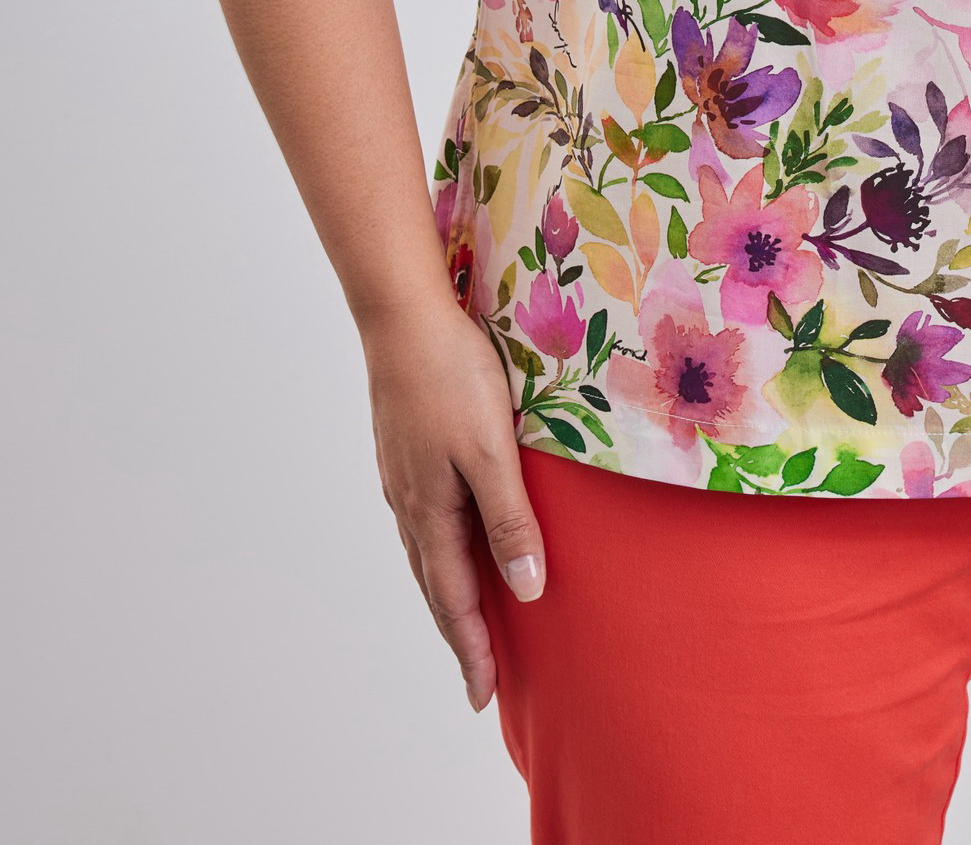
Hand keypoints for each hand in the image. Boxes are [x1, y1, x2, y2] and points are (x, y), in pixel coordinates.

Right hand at [360, 296, 546, 713]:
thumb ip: (509, 518)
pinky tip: (455, 540)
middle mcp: (410, 503)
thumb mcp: (491, 451)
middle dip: (459, 633)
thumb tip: (524, 589)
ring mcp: (403, 476)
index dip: (473, 648)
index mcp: (431, 511)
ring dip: (449, 593)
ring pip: (427, 553)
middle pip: (435, 585)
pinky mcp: (406, 449)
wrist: (402, 316)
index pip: (454, 599)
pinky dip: (442, 551)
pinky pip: (425, 520)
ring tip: (470, 621)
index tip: (485, 696)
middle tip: (480, 676)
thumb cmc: (453, 377)